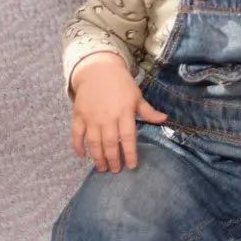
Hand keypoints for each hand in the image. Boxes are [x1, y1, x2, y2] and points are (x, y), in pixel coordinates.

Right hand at [70, 53, 166, 171]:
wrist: (98, 69)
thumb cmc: (121, 83)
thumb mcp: (137, 96)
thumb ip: (148, 111)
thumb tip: (164, 119)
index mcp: (124, 112)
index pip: (127, 137)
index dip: (130, 153)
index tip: (132, 165)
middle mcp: (107, 117)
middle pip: (110, 143)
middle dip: (113, 160)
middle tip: (115, 171)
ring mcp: (91, 117)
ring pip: (93, 142)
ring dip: (97, 158)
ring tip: (102, 168)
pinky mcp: (79, 115)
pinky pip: (76, 134)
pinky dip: (77, 146)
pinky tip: (82, 156)